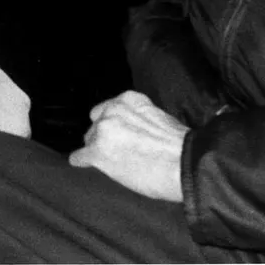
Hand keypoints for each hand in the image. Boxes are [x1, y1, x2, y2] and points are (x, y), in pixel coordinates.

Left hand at [68, 90, 187, 202]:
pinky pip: (80, 157)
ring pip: (89, 140)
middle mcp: (112, 111)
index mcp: (128, 100)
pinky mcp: (97, 152)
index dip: (113, 124)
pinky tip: (81, 164)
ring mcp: (103, 130)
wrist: (184, 164)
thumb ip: (138, 119)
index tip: (116, 133)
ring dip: (97, 149)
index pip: (109, 109)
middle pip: (96, 123)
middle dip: (103, 135)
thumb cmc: (179, 147)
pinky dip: (81, 161)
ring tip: (110, 161)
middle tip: (115, 149)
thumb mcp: (158, 118)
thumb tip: (132, 132)